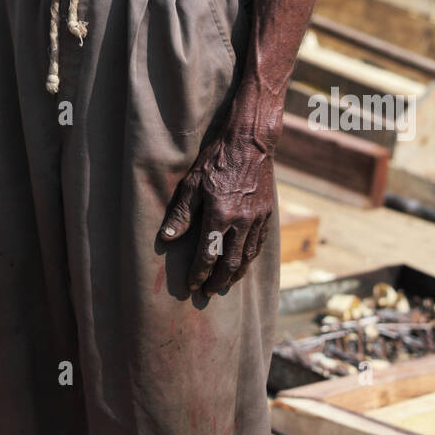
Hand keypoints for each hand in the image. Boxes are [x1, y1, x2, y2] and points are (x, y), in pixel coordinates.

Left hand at [159, 135, 274, 295]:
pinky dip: (251, 258)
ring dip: (236, 274)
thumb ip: (182, 213)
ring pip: (248, 257)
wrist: (250, 142)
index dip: (199, 272)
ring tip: (225, 284)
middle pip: (231, 263)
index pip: (208, 254)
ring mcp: (257, 219)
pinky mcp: (267, 214)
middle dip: (218, 281)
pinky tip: (244, 263)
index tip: (192, 285)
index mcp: (220, 214)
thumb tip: (166, 238)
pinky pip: (259, 244)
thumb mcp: (193, 183)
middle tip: (208, 292)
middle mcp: (241, 221)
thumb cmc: (217, 160)